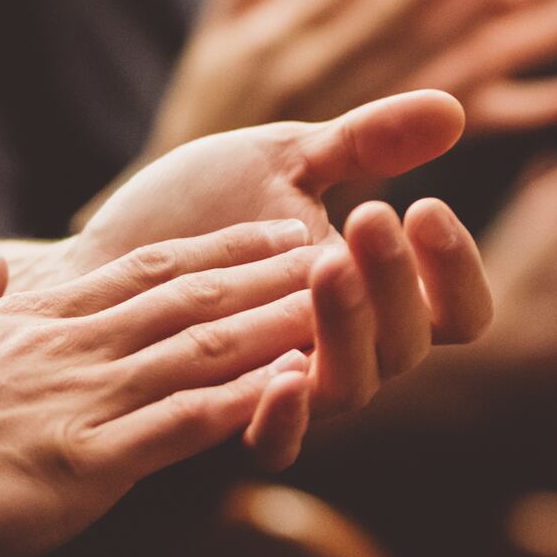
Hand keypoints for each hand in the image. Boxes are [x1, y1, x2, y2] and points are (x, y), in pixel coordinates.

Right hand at [0, 221, 323, 556]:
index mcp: (31, 323)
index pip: (145, 272)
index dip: (221, 248)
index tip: (278, 226)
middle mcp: (69, 349)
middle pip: (194, 295)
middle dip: (276, 271)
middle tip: (347, 245)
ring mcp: (79, 401)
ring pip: (203, 350)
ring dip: (281, 325)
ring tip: (348, 304)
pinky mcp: (80, 463)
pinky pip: (179, 429)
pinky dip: (243, 407)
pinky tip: (296, 392)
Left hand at [75, 91, 492, 438]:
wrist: (98, 255)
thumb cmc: (198, 208)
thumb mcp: (285, 159)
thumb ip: (365, 142)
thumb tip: (452, 110)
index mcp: (377, 298)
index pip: (458, 311)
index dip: (457, 269)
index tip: (426, 206)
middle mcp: (347, 354)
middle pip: (410, 344)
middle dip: (397, 280)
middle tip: (372, 217)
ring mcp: (290, 392)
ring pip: (352, 387)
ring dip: (348, 327)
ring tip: (328, 263)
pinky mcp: (224, 420)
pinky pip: (275, 446)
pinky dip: (285, 415)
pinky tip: (281, 370)